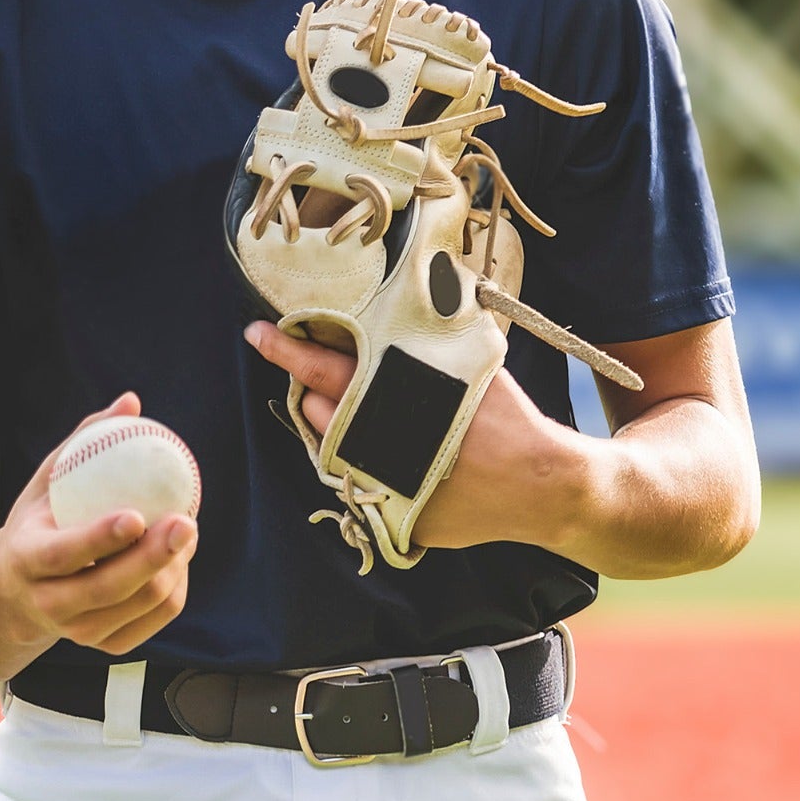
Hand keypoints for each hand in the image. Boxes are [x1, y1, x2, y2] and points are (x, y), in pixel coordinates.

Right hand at [0, 392, 197, 656]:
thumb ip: (85, 440)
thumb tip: (132, 401)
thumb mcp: (46, 480)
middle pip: (108, 588)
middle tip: (187, 520)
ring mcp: (78, 631)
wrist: (11, 595)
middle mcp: (49, 604)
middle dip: (153, 557)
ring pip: (139, 604)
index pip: (64, 555)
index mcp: (27, 561)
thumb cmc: (37, 521)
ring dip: (173, 567)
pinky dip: (176, 586)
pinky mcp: (105, 645)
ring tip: (188, 528)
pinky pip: (155, 618)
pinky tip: (180, 557)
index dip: (100, 539)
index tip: (137, 514)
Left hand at [245, 322, 584, 551]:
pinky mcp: (393, 518)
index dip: (288, 349)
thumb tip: (425, 282)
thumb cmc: (507, 415)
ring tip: (376, 414)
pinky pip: (363, 484)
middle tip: (326, 374)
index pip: (325, 367)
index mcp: (394, 398)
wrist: (542, 484)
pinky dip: (371, 463)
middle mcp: (378, 444)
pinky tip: (403, 452)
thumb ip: (434, 332)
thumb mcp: (469, 362)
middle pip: (320, 410)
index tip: (256, 334)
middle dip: (318, 391)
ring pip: (335, 448)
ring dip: (339, 427)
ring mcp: (381, 486)